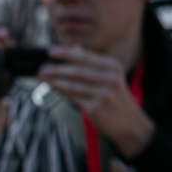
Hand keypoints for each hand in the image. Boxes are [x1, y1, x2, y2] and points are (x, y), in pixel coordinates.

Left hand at [39, 45, 154, 158]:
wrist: (129, 123)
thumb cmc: (114, 98)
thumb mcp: (109, 77)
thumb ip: (91, 63)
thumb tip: (73, 47)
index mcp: (113, 66)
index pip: (85, 56)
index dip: (66, 53)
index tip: (50, 51)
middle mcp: (110, 78)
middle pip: (77, 70)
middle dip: (57, 69)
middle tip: (41, 68)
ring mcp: (103, 93)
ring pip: (73, 84)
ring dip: (54, 81)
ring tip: (42, 78)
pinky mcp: (96, 107)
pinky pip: (73, 97)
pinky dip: (60, 92)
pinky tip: (52, 89)